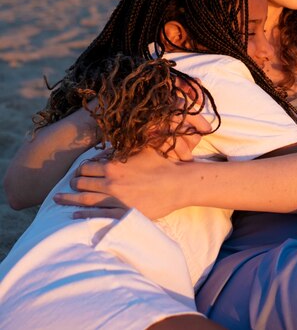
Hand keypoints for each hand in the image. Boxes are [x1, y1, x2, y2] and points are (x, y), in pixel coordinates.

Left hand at [54, 147, 190, 219]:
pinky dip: (83, 214)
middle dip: (72, 184)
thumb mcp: (142, 148)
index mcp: (114, 165)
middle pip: (81, 183)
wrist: (177, 184)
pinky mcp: (122, 213)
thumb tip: (115, 143)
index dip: (79, 170)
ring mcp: (115, 199)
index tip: (78, 172)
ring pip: (85, 200)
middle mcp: (110, 183)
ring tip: (58, 200)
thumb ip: (126, 147)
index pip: (86, 167)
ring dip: (69, 199)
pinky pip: (97, 215)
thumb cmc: (162, 164)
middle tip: (68, 185)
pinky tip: (75, 214)